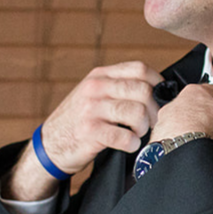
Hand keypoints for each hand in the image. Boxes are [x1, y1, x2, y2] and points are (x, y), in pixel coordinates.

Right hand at [4, 61, 162, 199]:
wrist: (50, 144)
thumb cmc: (80, 120)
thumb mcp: (96, 94)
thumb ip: (120, 87)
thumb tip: (161, 91)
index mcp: (101, 75)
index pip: (140, 69)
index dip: (158, 84)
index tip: (161, 99)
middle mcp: (96, 87)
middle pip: (143, 90)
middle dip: (156, 110)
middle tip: (153, 123)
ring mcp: (91, 108)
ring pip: (137, 112)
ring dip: (144, 127)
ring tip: (137, 134)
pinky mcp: (89, 131)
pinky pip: (124, 136)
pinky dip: (132, 143)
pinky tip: (129, 145)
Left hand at [150, 84, 212, 150]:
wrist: (183, 153)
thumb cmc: (204, 128)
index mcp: (194, 92)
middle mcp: (176, 104)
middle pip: (200, 107)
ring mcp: (166, 122)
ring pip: (186, 124)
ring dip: (198, 131)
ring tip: (211, 143)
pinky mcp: (160, 141)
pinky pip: (177, 140)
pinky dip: (186, 145)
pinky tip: (196, 152)